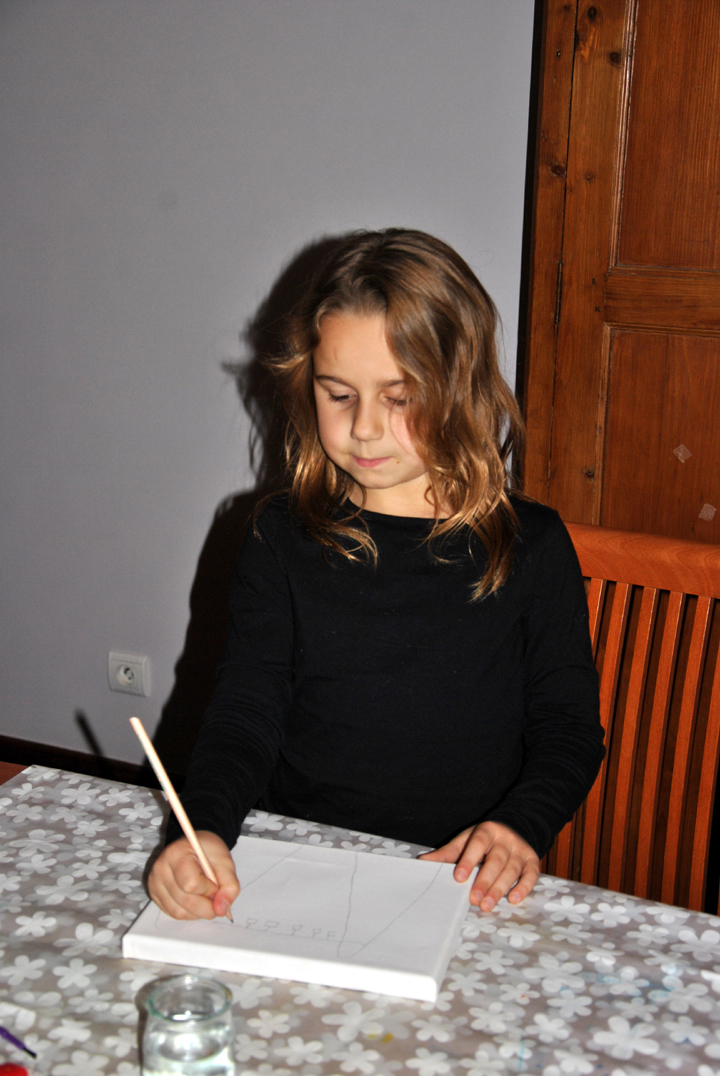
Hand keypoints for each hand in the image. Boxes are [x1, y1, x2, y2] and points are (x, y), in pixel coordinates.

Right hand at [148, 831, 239, 919]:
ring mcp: (154, 883)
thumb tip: (221, 910)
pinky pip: (173, 914)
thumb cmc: (208, 852)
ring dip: (198, 912)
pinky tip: (195, 900)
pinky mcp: (154, 894)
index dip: (209, 890)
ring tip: (205, 897)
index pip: (191, 884)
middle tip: (216, 898)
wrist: (194, 846)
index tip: (215, 883)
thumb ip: (230, 886)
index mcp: (176, 854)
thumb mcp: (226, 863)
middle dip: (207, 907)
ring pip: (179, 912)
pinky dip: (189, 913)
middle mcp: (160, 869)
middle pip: (185, 902)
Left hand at [419, 822, 539, 911]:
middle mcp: (505, 840)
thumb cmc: (485, 839)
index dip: (469, 860)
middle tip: (474, 899)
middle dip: (484, 881)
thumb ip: (448, 852)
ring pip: (512, 870)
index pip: (478, 843)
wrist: (517, 826)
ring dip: (500, 888)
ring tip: (487, 905)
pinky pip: (531, 875)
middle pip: (496, 860)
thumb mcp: (467, 840)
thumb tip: (423, 862)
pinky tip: (514, 899)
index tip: (459, 877)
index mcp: (487, 830)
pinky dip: (524, 887)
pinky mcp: (533, 861)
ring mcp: (521, 850)